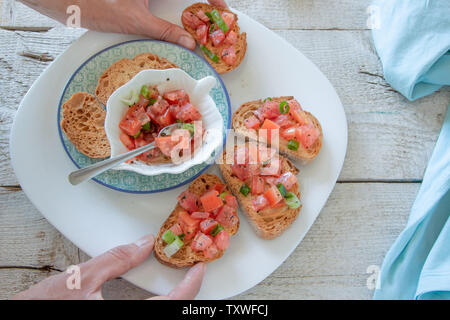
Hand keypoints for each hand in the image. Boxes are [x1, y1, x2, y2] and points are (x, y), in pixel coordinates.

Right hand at [11, 235, 205, 299]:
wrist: (28, 318)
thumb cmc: (46, 306)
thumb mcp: (82, 278)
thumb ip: (117, 259)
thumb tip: (144, 244)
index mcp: (122, 316)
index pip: (172, 304)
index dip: (191, 286)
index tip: (198, 270)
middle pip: (171, 312)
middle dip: (186, 294)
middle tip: (192, 275)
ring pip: (159, 316)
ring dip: (173, 301)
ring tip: (179, 283)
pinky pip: (147, 317)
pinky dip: (158, 305)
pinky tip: (155, 296)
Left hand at [19, 0, 228, 49]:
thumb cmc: (96, 4)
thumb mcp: (136, 21)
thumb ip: (164, 30)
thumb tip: (187, 42)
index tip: (222, 10)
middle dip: (202, 5)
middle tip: (213, 18)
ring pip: (173, 1)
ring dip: (188, 9)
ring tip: (200, 21)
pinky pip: (162, 4)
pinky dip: (173, 11)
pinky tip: (177, 22)